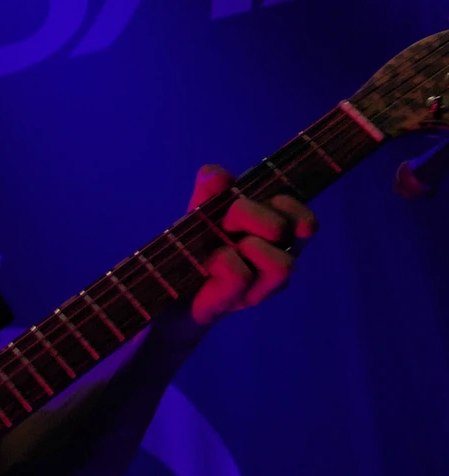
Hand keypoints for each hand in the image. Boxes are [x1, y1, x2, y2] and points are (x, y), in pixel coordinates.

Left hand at [184, 162, 318, 327]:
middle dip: (251, 215)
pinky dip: (221, 262)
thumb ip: (210, 189)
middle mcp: (278, 261)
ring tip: (223, 249)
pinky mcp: (237, 300)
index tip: (263, 200)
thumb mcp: (203, 209)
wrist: (170, 284)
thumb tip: (219, 175)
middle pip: (284, 230)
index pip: (306, 222)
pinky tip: (209, 266)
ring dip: (246, 246)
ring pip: (280, 264)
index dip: (289, 206)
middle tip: (228, 223)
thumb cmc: (199, 243)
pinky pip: (240, 273)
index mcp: (278, 237)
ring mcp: (263, 287)